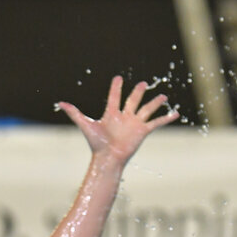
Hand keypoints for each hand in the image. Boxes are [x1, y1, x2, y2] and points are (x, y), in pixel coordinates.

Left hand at [57, 76, 177, 164]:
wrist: (108, 158)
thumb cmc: (96, 143)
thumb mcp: (85, 124)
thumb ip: (74, 113)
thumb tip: (60, 103)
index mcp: (111, 114)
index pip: (114, 97)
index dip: (116, 88)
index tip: (118, 78)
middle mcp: (124, 117)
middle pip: (133, 101)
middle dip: (138, 92)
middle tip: (143, 84)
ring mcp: (134, 124)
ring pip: (146, 109)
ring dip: (155, 103)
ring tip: (163, 96)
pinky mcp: (143, 131)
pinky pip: (156, 123)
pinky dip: (166, 118)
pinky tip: (176, 114)